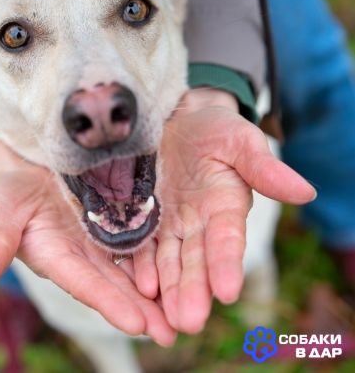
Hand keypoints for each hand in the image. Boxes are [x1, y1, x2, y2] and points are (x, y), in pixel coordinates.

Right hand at [0, 137, 175, 345]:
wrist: (25, 165)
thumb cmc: (7, 191)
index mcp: (56, 255)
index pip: (84, 283)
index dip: (109, 301)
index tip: (137, 323)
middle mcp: (83, 253)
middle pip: (115, 283)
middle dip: (142, 308)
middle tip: (173, 331)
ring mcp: (101, 237)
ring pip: (133, 265)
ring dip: (158, 287)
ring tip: (187, 308)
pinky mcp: (115, 216)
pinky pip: (141, 234)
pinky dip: (160, 251)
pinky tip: (184, 261)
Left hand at [154, 89, 315, 332]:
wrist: (177, 121)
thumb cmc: (213, 129)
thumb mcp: (238, 140)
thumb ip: (263, 167)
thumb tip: (304, 192)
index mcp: (224, 204)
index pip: (227, 238)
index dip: (226, 263)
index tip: (227, 292)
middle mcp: (198, 221)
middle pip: (196, 259)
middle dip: (193, 290)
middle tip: (188, 322)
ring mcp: (170, 222)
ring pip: (168, 260)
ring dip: (167, 289)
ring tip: (164, 319)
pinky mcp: (145, 217)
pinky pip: (141, 244)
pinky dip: (140, 265)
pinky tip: (138, 287)